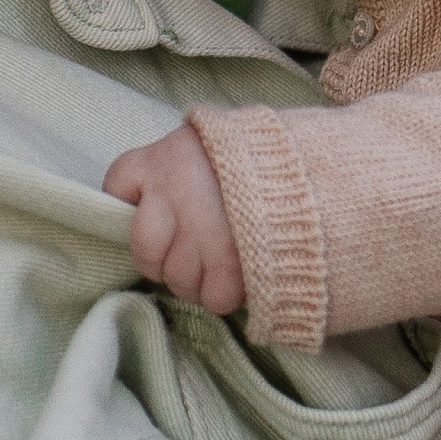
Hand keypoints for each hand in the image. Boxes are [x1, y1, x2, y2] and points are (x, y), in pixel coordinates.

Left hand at [104, 124, 247, 313]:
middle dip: (164, 257)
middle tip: (192, 246)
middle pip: (144, 249)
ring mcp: (201, 233)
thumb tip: (142, 198)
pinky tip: (240, 270)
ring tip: (221, 257)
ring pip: (177, 279)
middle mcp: (176, 194)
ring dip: (196, 278)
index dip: (135, 204)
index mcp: (167, 157)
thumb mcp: (211, 140)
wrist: (322, 168)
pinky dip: (226, 292)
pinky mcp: (231, 266)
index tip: (156, 209)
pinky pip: (213, 298)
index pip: (118, 186)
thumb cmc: (263, 155)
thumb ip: (176, 161)